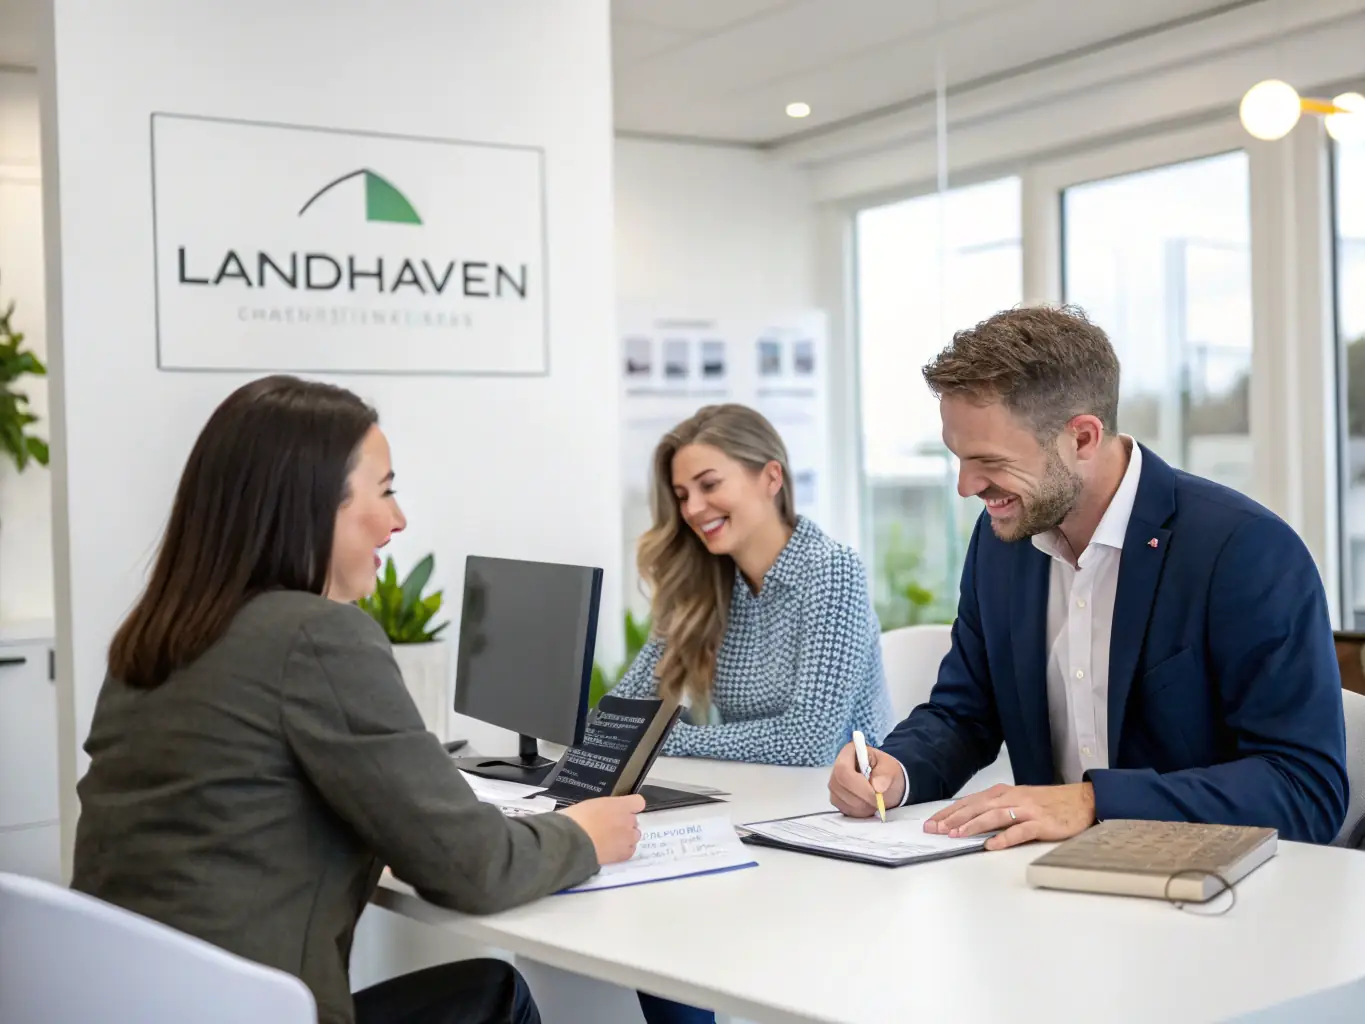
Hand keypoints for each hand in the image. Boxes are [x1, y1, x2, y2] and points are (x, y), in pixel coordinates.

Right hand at [560, 794, 644, 864]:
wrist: (573, 842)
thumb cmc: (577, 819)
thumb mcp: (590, 805)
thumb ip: (604, 808)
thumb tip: (604, 813)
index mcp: (620, 805)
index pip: (638, 802)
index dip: (631, 806)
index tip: (621, 810)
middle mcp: (628, 821)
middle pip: (634, 821)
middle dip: (624, 823)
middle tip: (609, 828)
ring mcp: (628, 838)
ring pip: (634, 836)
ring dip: (626, 837)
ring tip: (610, 841)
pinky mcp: (625, 854)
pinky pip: (630, 850)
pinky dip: (623, 851)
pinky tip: (611, 851)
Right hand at [828, 741, 905, 816]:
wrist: (886, 784)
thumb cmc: (886, 772)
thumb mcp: (891, 768)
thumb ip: (885, 775)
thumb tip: (877, 787)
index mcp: (849, 753)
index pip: (842, 769)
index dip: (857, 784)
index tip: (875, 793)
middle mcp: (836, 768)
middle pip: (839, 786)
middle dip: (862, 798)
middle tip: (879, 801)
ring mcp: (835, 785)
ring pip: (841, 800)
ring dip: (862, 806)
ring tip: (875, 801)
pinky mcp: (836, 799)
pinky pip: (844, 809)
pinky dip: (859, 812)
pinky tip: (868, 806)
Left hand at [924, 782, 1095, 850]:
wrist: (1082, 800)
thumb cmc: (1048, 803)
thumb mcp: (1018, 800)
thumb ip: (997, 808)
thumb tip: (969, 820)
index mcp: (1004, 792)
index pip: (970, 802)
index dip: (950, 812)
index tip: (932, 822)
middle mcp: (1012, 798)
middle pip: (977, 807)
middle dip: (954, 818)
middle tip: (935, 829)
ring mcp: (1027, 810)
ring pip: (994, 815)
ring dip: (973, 825)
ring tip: (956, 834)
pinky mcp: (1042, 823)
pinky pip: (1020, 831)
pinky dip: (1004, 837)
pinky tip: (991, 845)